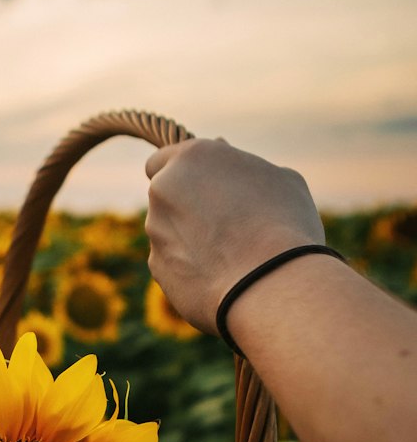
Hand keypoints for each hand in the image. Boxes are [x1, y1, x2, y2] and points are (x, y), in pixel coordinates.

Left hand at [144, 138, 324, 332]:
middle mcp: (163, 190)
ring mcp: (156, 230)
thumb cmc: (285, 226)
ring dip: (190, 238)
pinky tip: (222, 277)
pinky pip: (172, 263)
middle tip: (225, 223)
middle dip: (186, 206)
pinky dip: (190, 267)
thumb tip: (227, 155)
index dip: (183, 175)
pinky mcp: (157, 267)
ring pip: (168, 231)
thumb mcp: (282, 181)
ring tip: (232, 255)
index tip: (202, 187)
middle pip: (166, 196)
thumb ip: (245, 167)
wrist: (271, 285)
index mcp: (191, 158)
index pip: (163, 160)